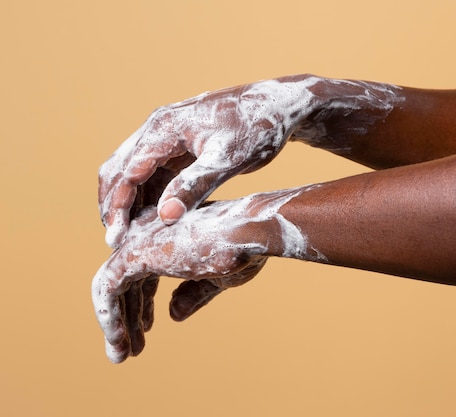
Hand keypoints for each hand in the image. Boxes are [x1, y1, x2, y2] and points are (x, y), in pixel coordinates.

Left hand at [92, 185, 324, 362]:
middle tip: (128, 352)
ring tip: (121, 355)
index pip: (143, 274)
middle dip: (127, 318)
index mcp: (167, 237)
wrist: (250, 235)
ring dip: (116, 324)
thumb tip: (172, 314)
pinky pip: (107, 289)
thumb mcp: (215, 278)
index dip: (142, 305)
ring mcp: (138, 241)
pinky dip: (110, 316)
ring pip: (112, 288)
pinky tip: (118, 341)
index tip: (147, 330)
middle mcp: (148, 235)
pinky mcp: (133, 253)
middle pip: (127, 283)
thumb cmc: (243, 250)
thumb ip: (192, 293)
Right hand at [99, 74, 402, 247]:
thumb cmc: (258, 128)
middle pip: (119, 169)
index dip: (117, 207)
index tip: (116, 239)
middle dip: (113, 205)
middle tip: (116, 242)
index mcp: (165, 127)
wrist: (279, 107)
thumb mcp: (228, 159)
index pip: (127, 171)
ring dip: (128, 203)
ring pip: (133, 172)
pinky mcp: (180, 145)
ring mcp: (168, 135)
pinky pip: (154, 172)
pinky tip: (154, 221)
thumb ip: (195, 185)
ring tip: (131, 238)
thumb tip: (165, 216)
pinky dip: (148, 196)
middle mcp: (159, 127)